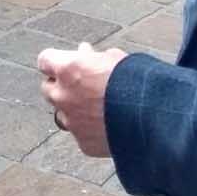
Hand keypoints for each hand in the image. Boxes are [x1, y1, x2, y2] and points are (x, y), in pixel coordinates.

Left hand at [39, 41, 128, 156]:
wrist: (152, 119)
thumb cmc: (135, 82)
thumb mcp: (113, 58)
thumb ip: (93, 58)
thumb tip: (84, 53)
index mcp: (68, 70)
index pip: (45, 60)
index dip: (55, 60)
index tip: (65, 61)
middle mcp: (63, 96)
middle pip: (48, 88)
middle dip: (61, 85)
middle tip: (79, 84)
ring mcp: (72, 122)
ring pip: (62, 113)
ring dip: (73, 109)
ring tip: (96, 107)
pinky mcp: (83, 142)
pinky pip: (80, 133)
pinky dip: (89, 129)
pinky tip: (107, 125)